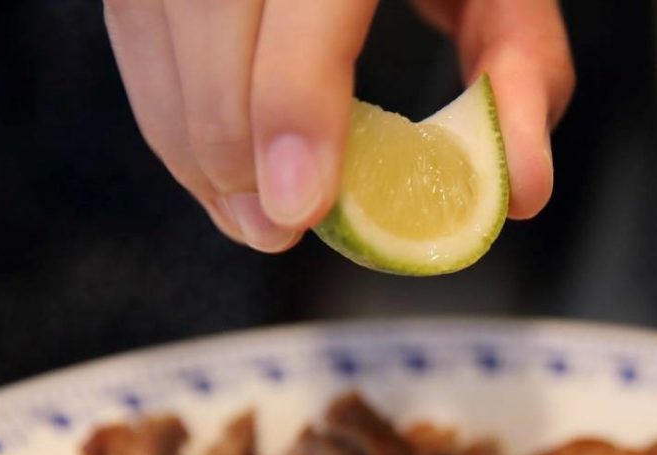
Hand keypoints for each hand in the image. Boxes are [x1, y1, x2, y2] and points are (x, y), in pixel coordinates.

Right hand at [103, 0, 573, 251]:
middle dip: (230, 140)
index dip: (291, 100)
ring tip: (249, 218)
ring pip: (152, 21)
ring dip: (189, 138)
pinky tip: (216, 168)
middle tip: (274, 231)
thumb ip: (524, 74)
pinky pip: (132, 26)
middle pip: (206, 11)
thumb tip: (520, 189)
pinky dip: (166, 107)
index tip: (299, 205)